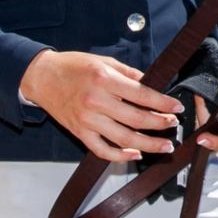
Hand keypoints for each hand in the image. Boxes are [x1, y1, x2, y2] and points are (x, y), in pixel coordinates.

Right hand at [18, 49, 182, 161]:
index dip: (163, 103)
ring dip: (149, 144)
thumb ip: (129, 73)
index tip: (176, 108)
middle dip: (160, 124)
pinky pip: (103, 150)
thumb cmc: (72, 66)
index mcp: (105, 80)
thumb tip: (152, 83)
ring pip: (124, 139)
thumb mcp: (104, 61)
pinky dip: (120, 156)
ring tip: (165, 146)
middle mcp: (96, 102)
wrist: (41, 77)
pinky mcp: (79, 133)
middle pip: (137, 119)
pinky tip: (135, 154)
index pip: (142, 95)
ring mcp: (87, 120)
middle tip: (173, 126)